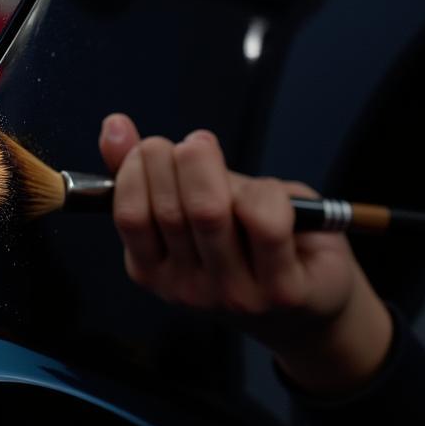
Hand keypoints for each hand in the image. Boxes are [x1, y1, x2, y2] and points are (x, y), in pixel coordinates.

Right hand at [99, 114, 392, 395]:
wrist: (311, 300)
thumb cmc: (243, 238)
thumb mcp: (189, 202)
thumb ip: (146, 169)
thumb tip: (113, 125)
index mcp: (151, 270)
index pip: (130, 215)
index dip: (137, 168)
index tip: (155, 145)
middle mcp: (185, 290)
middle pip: (171, 209)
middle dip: (180, 158)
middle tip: (196, 144)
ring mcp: (232, 295)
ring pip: (211, 212)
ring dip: (215, 166)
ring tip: (216, 152)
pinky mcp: (281, 291)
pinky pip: (264, 222)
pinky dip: (266, 190)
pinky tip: (272, 193)